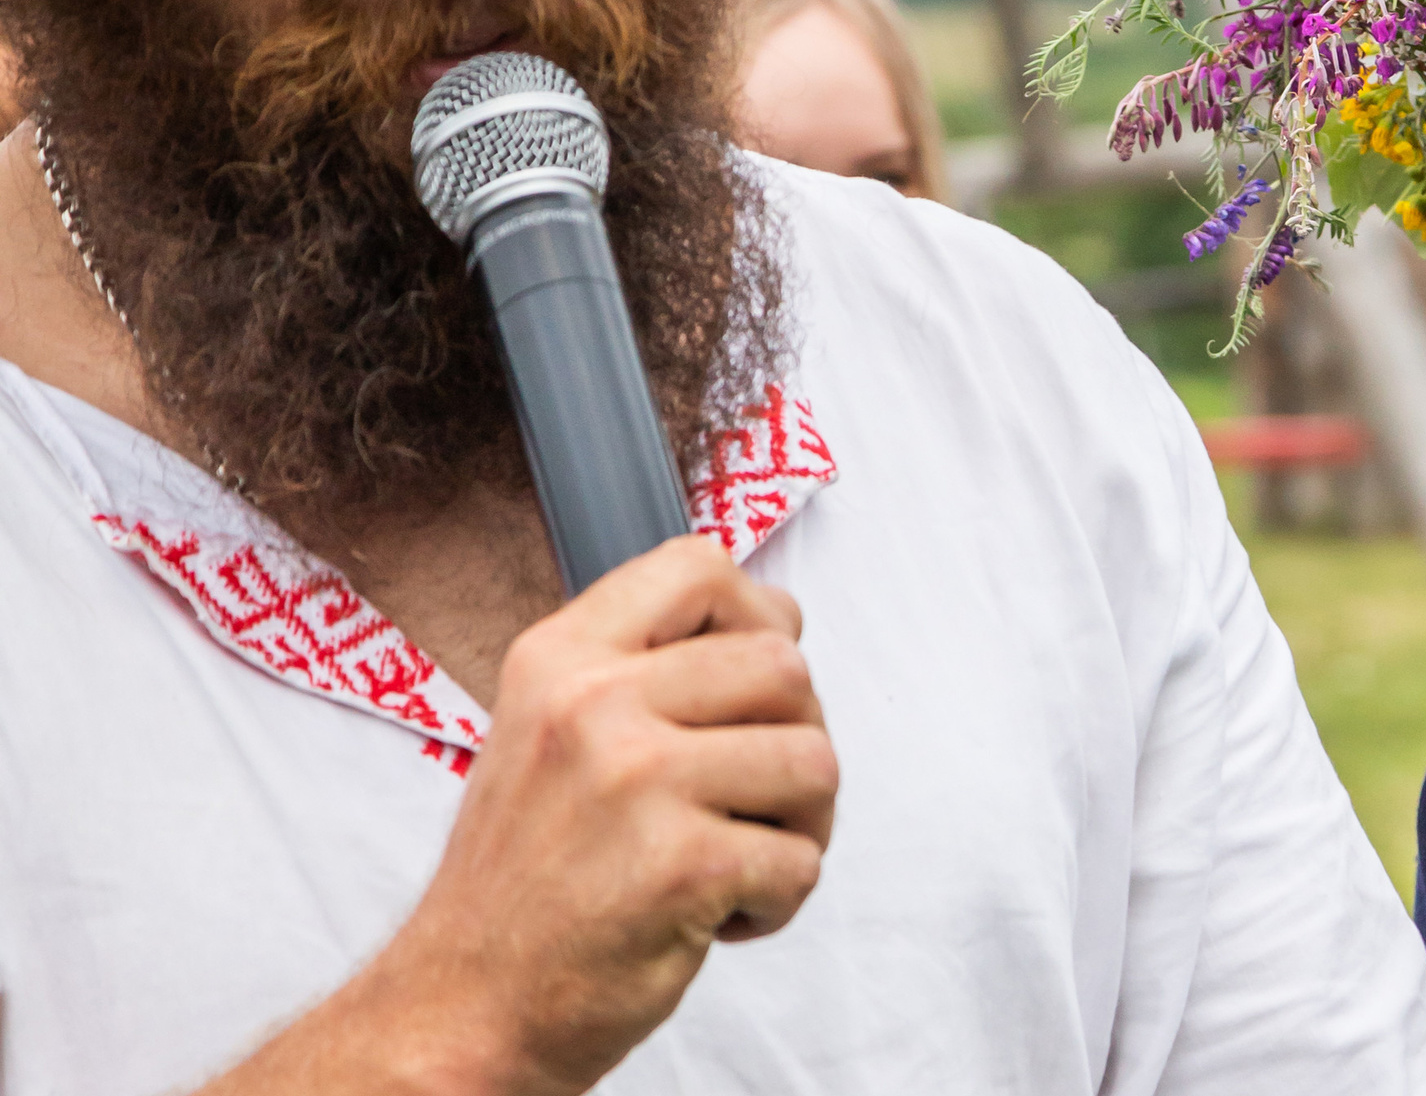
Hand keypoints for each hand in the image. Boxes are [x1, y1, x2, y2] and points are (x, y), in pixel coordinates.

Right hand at [202, 534, 836, 1094]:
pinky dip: (778, 899)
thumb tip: (776, 619)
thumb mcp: (548, 731)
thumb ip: (644, 668)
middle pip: (785, 667)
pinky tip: (717, 917)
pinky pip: (801, 859)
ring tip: (739, 859)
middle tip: (753, 799)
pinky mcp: (681, 865)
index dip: (759, 616)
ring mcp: (637, 782)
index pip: (701, 566)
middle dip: (796, 738)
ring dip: (801, 824)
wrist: (459, 1012)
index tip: (751, 686)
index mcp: (560, 657)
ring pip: (814, 761)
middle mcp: (593, 705)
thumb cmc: (524, 879)